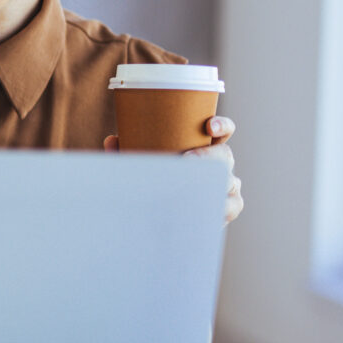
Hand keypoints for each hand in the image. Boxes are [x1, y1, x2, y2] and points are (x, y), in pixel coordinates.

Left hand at [103, 116, 242, 223]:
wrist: (156, 217)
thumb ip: (127, 152)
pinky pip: (229, 207)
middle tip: (186, 159)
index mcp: (205, 145)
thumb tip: (113, 140)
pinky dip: (219, 209)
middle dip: (209, 155)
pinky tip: (205, 209)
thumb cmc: (153, 180)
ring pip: (229, 181)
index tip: (208, 126)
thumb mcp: (141, 164)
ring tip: (191, 186)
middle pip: (225, 155)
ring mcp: (228, 185)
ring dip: (212, 183)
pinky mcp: (227, 207)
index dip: (221, 125)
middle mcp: (220, 163)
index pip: (222, 130)